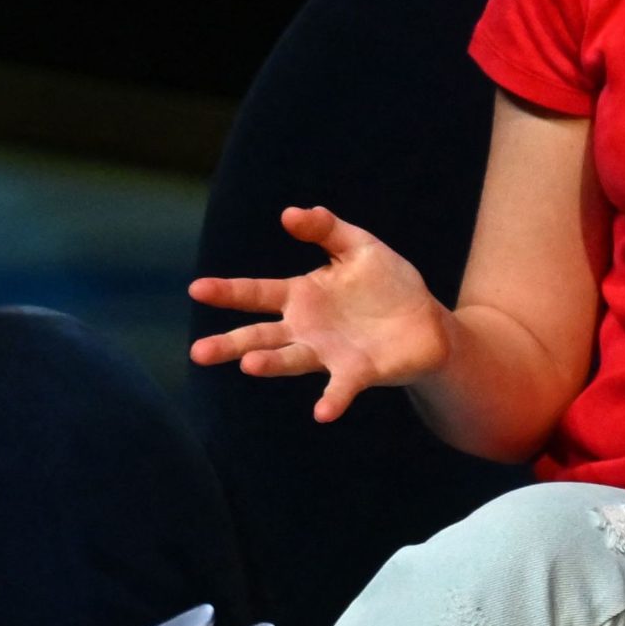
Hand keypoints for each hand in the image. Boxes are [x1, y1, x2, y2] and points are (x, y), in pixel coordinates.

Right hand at [188, 206, 450, 423]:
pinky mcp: (357, 372)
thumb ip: (325, 228)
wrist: (427, 322)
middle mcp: (306, 329)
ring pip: (291, 359)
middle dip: (230, 343)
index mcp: (302, 296)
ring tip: (249, 365)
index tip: (197, 289)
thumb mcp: (358, 246)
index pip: (257, 293)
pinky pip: (340, 387)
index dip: (228, 292)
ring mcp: (328, 353)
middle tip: (198, 352)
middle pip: (260, 336)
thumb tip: (289, 213)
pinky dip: (331, 399)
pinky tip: (322, 412)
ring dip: (271, 364)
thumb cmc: (388, 283)